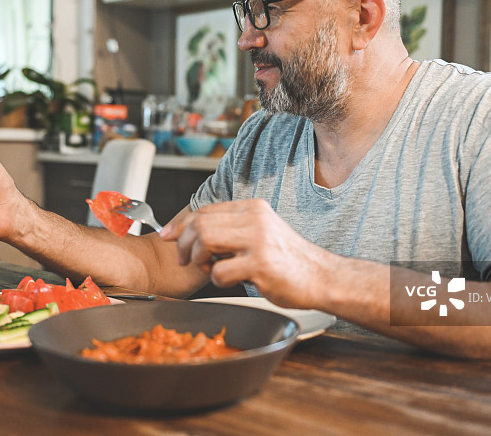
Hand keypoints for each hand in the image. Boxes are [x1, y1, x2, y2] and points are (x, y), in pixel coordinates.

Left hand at [162, 198, 328, 308]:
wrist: (322, 277)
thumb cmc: (289, 260)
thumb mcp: (262, 232)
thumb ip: (233, 228)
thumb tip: (195, 232)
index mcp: (253, 208)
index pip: (205, 209)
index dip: (181, 223)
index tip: (168, 236)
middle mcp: (254, 219)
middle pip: (200, 223)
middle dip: (184, 244)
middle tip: (185, 260)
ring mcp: (258, 240)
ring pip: (205, 241)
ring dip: (199, 260)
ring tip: (210, 270)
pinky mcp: (260, 264)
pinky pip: (220, 272)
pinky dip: (218, 280)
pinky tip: (232, 281)